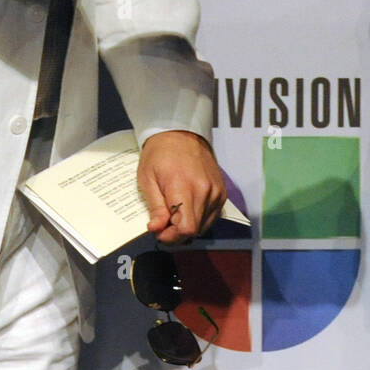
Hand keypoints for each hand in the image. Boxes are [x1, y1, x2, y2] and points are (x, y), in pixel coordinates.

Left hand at [138, 130, 226, 244]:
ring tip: (174, 215)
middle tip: (163, 223)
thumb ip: (155, 207)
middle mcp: (205, 191)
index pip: (186, 228)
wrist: (181, 132)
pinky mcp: (222, 192)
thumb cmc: (160, 153)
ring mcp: (216, 192)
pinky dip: (199, 218)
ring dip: (188, 226)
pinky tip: (187, 209)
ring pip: (204, 225)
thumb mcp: (148, 179)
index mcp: (184, 187)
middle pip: (195, 230)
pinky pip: (212, 216)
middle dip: (177, 233)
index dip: (171, 237)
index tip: (159, 231)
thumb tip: (157, 229)